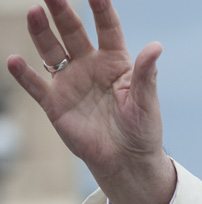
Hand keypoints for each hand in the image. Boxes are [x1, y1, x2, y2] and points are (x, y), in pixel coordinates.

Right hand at [6, 0, 174, 203]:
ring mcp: (70, 82)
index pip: (107, 28)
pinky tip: (14, 60)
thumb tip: (156, 46)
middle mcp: (90, 66)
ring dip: (41, 32)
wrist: (126, 160)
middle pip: (73, 32)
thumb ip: (147, 73)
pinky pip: (35, 85)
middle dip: (62, 11)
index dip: (101, 8)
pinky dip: (23, 74)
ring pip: (51, 51)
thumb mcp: (146, 101)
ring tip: (33, 12)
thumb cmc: (142, 130)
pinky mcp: (55, 104)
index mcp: (116, 62)